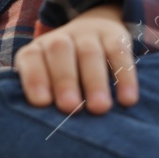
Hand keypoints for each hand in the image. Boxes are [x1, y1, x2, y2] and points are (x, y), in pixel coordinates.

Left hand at [14, 1, 138, 114]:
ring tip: (99, 108)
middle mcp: (60, 39)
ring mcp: (88, 35)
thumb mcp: (47, 80)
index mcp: (38, 50)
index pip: (31, 58)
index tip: (42, 102)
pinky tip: (127, 100)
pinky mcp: (115, 37)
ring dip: (94, 81)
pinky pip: (120, 53)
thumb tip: (43, 126)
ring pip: (90, 53)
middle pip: (60, 51)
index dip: (35, 78)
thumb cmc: (63, 73)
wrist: (93, 31)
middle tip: (70, 107)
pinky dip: (125, 77)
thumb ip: (45, 97)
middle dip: (65, 80)